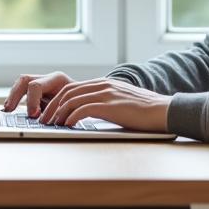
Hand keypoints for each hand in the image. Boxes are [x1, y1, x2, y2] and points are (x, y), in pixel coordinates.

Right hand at [3, 71, 75, 117]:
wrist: (88, 101)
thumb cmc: (81, 105)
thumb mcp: (73, 108)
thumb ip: (58, 112)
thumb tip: (45, 122)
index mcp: (58, 80)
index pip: (36, 86)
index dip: (31, 101)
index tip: (33, 115)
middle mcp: (48, 79)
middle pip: (25, 80)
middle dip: (15, 95)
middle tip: (10, 110)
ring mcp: (42, 83)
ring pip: (21, 84)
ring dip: (12, 97)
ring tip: (7, 111)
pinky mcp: (38, 92)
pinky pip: (22, 93)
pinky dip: (15, 101)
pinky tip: (11, 111)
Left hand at [37, 78, 171, 132]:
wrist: (163, 111)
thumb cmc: (144, 112)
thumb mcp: (121, 102)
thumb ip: (105, 102)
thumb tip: (89, 113)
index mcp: (104, 83)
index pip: (72, 87)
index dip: (57, 100)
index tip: (49, 113)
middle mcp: (103, 85)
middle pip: (67, 92)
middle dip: (52, 106)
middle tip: (44, 120)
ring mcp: (106, 94)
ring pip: (72, 99)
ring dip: (58, 113)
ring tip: (52, 125)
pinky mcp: (110, 105)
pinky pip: (83, 109)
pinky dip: (71, 117)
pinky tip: (67, 126)